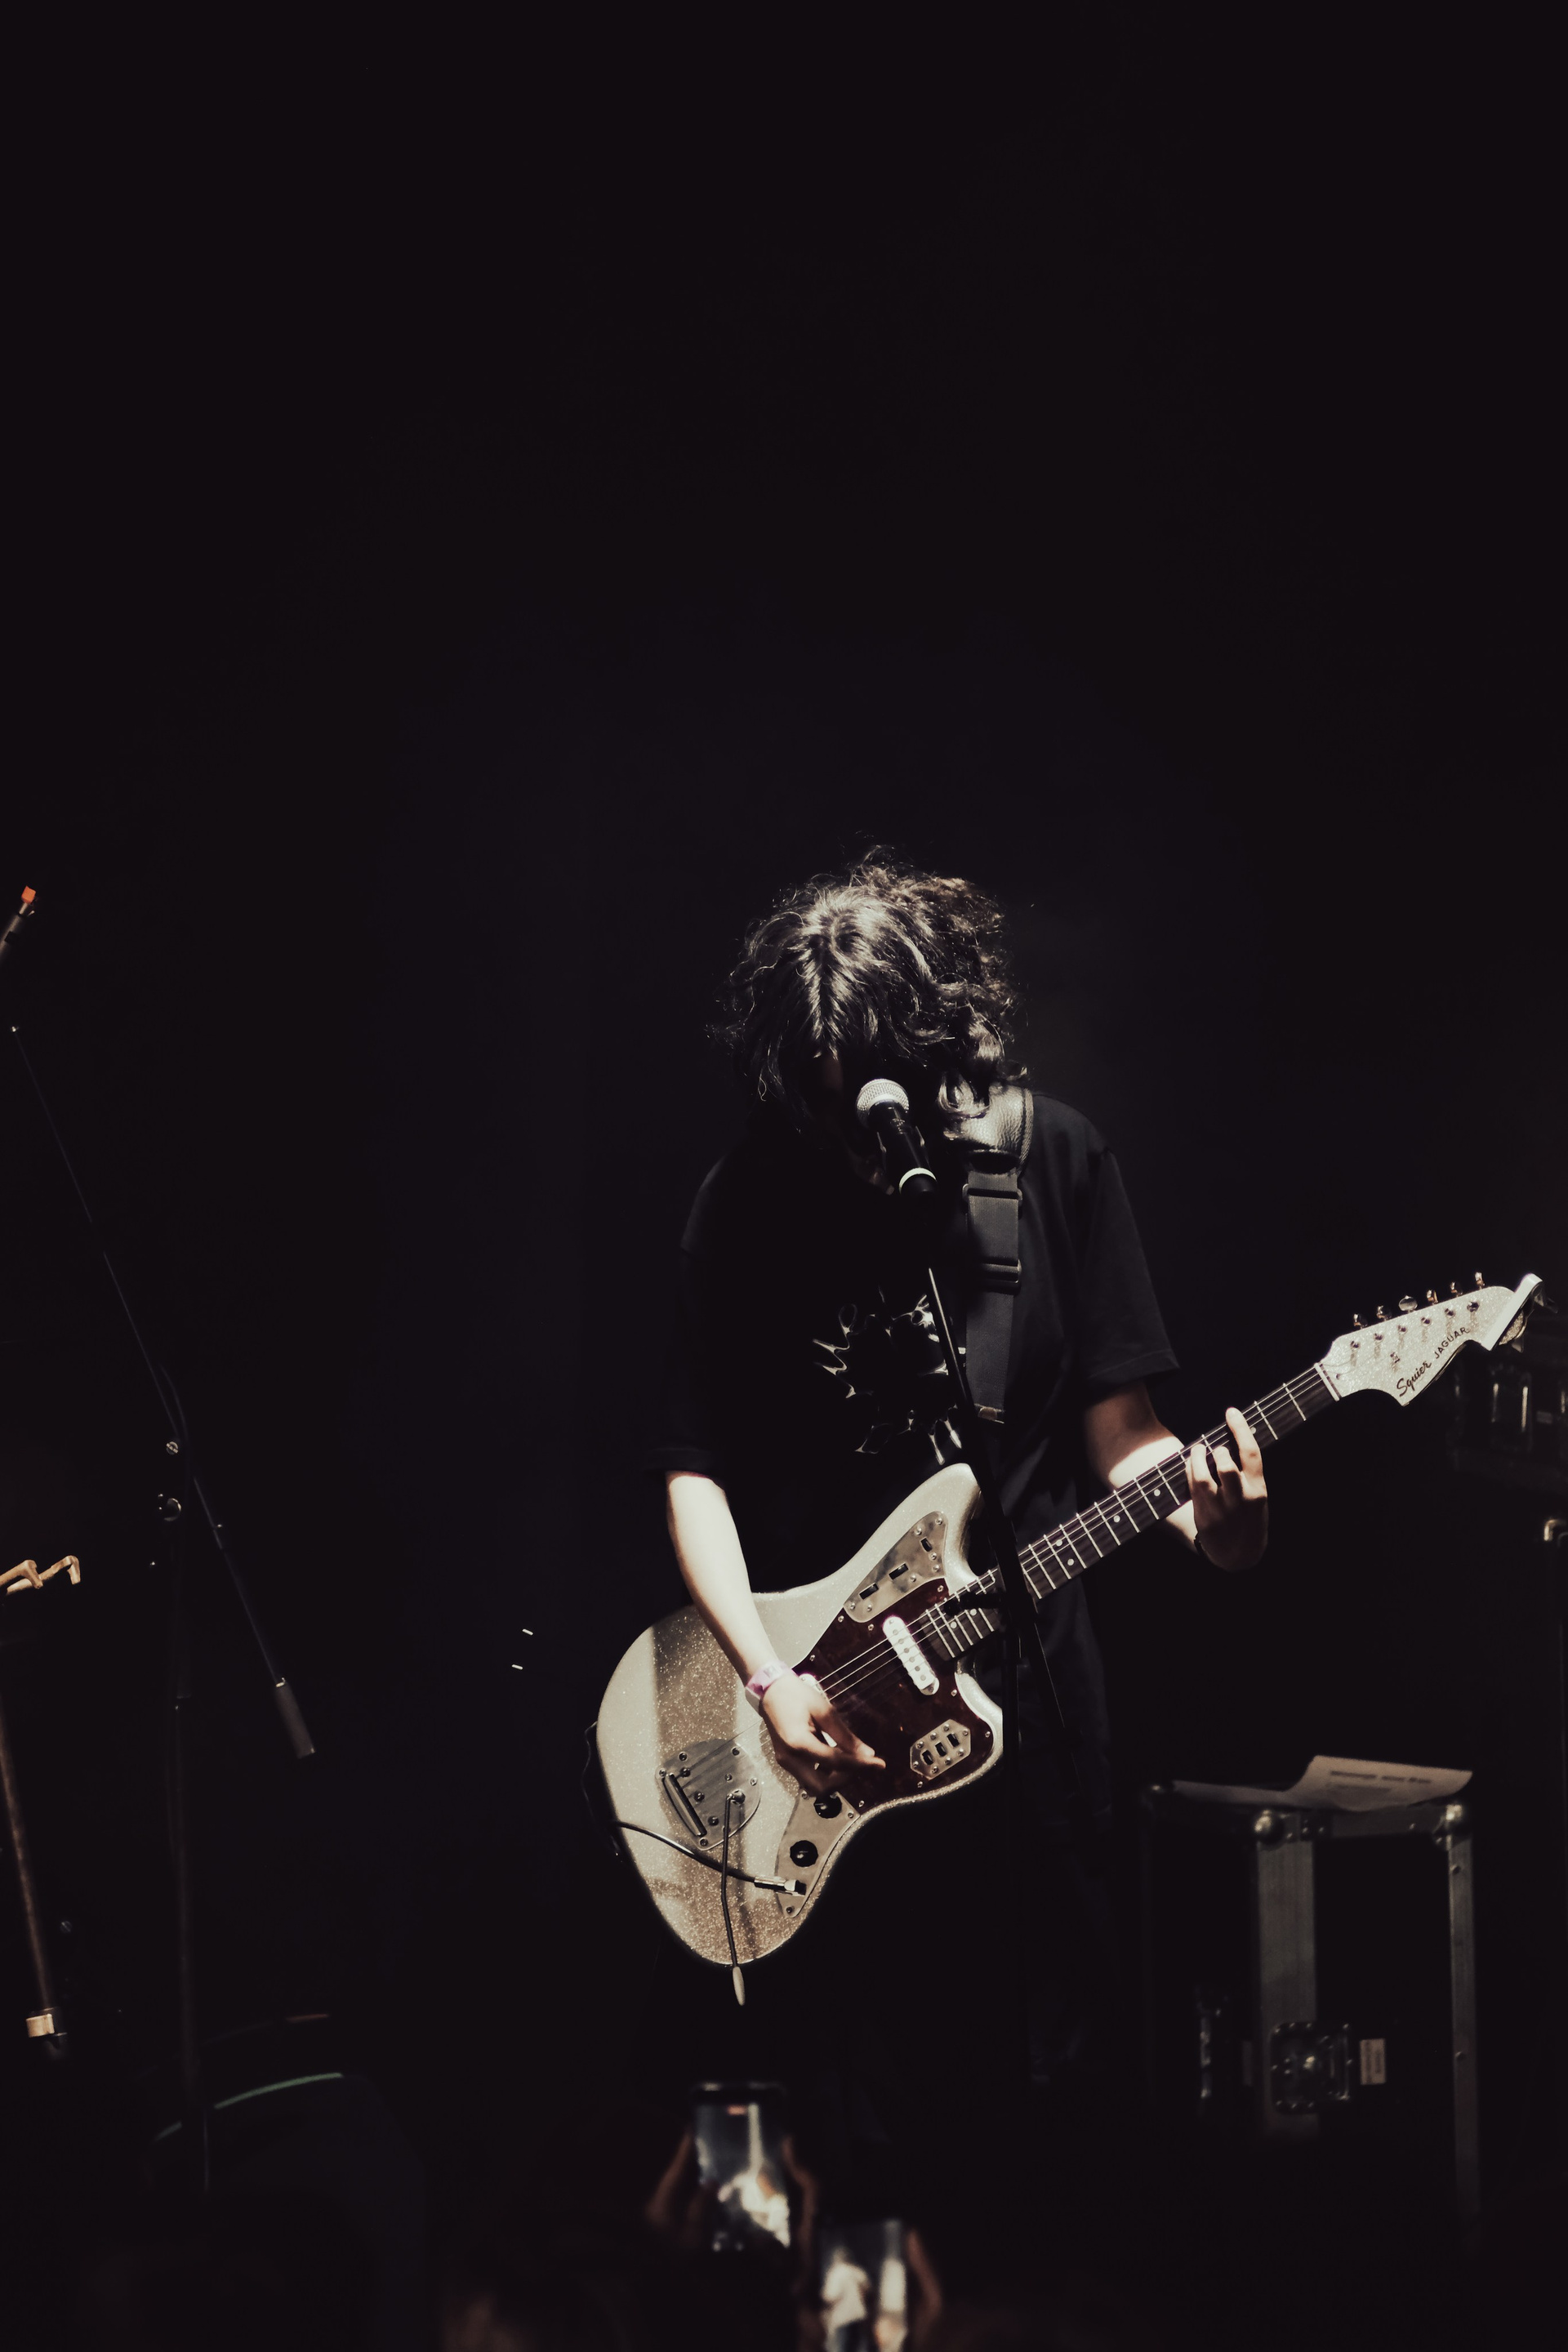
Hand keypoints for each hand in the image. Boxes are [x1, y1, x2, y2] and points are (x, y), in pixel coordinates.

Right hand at [761, 1670, 883, 1795]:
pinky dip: (825, 1775)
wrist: (770, 1691)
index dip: (860, 1765)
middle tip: (861, 1765)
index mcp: (799, 1742)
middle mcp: (790, 1759)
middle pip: (821, 1787)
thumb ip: (844, 1735)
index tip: (880, 1764)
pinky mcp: (787, 1762)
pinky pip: (808, 1778)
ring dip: (835, 1780)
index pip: (835, 1762)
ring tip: (850, 1762)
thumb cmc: (797, 1695)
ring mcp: (786, 1763)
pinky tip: (836, 1760)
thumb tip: (867, 1753)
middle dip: (845, 1780)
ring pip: (814, 1787)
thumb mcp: (824, 1710)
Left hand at [1187, 1406, 1268, 1570]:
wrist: (1241, 1555)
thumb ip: (1247, 1473)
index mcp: (1259, 1489)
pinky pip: (1192, 1488)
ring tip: (1198, 1450)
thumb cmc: (1249, 1518)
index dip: (1240, 1428)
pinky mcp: (1205, 1517)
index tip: (1231, 1411)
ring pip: (1203, 1476)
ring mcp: (1222, 1509)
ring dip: (1197, 1457)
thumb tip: (1229, 1441)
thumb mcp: (1257, 1496)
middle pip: (1226, 1464)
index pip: (1251, 1453)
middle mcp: (1242, 1499)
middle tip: (1214, 1448)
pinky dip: (1189, 1471)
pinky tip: (1190, 1465)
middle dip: (1217, 1450)